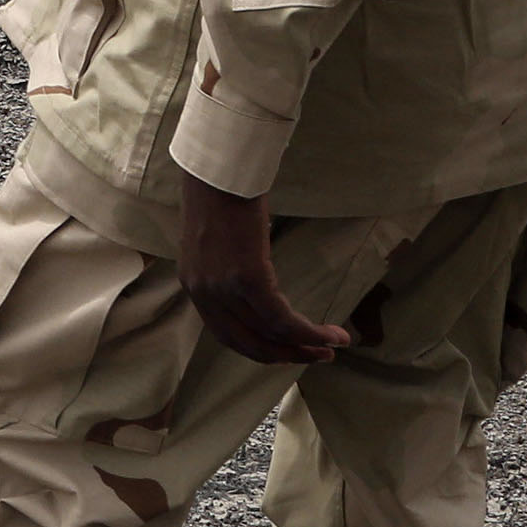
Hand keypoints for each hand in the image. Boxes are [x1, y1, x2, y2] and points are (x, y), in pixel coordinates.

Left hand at [176, 167, 352, 364]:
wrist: (220, 169)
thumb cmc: (220, 194)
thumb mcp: (215, 240)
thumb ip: (226, 267)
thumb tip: (253, 283)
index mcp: (194, 285)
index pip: (226, 333)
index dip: (259, 348)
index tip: (287, 352)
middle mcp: (204, 293)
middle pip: (247, 342)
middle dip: (285, 355)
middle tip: (315, 357)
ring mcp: (224, 287)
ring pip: (269, 333)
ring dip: (304, 347)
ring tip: (332, 348)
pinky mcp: (247, 277)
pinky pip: (281, 318)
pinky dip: (309, 332)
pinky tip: (331, 335)